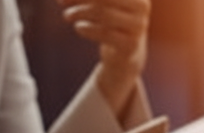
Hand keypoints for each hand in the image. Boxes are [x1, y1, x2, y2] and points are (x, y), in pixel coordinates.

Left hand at [58, 0, 149, 115]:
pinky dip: (88, 29)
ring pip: (104, 13)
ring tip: (67, 16)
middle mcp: (141, 7)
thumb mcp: (103, 4)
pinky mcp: (131, 45)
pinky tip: (78, 27)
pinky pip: (105, 33)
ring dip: (80, 12)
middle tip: (62, 2)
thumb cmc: (110, 23)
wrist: (125, 55)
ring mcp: (138, 27)